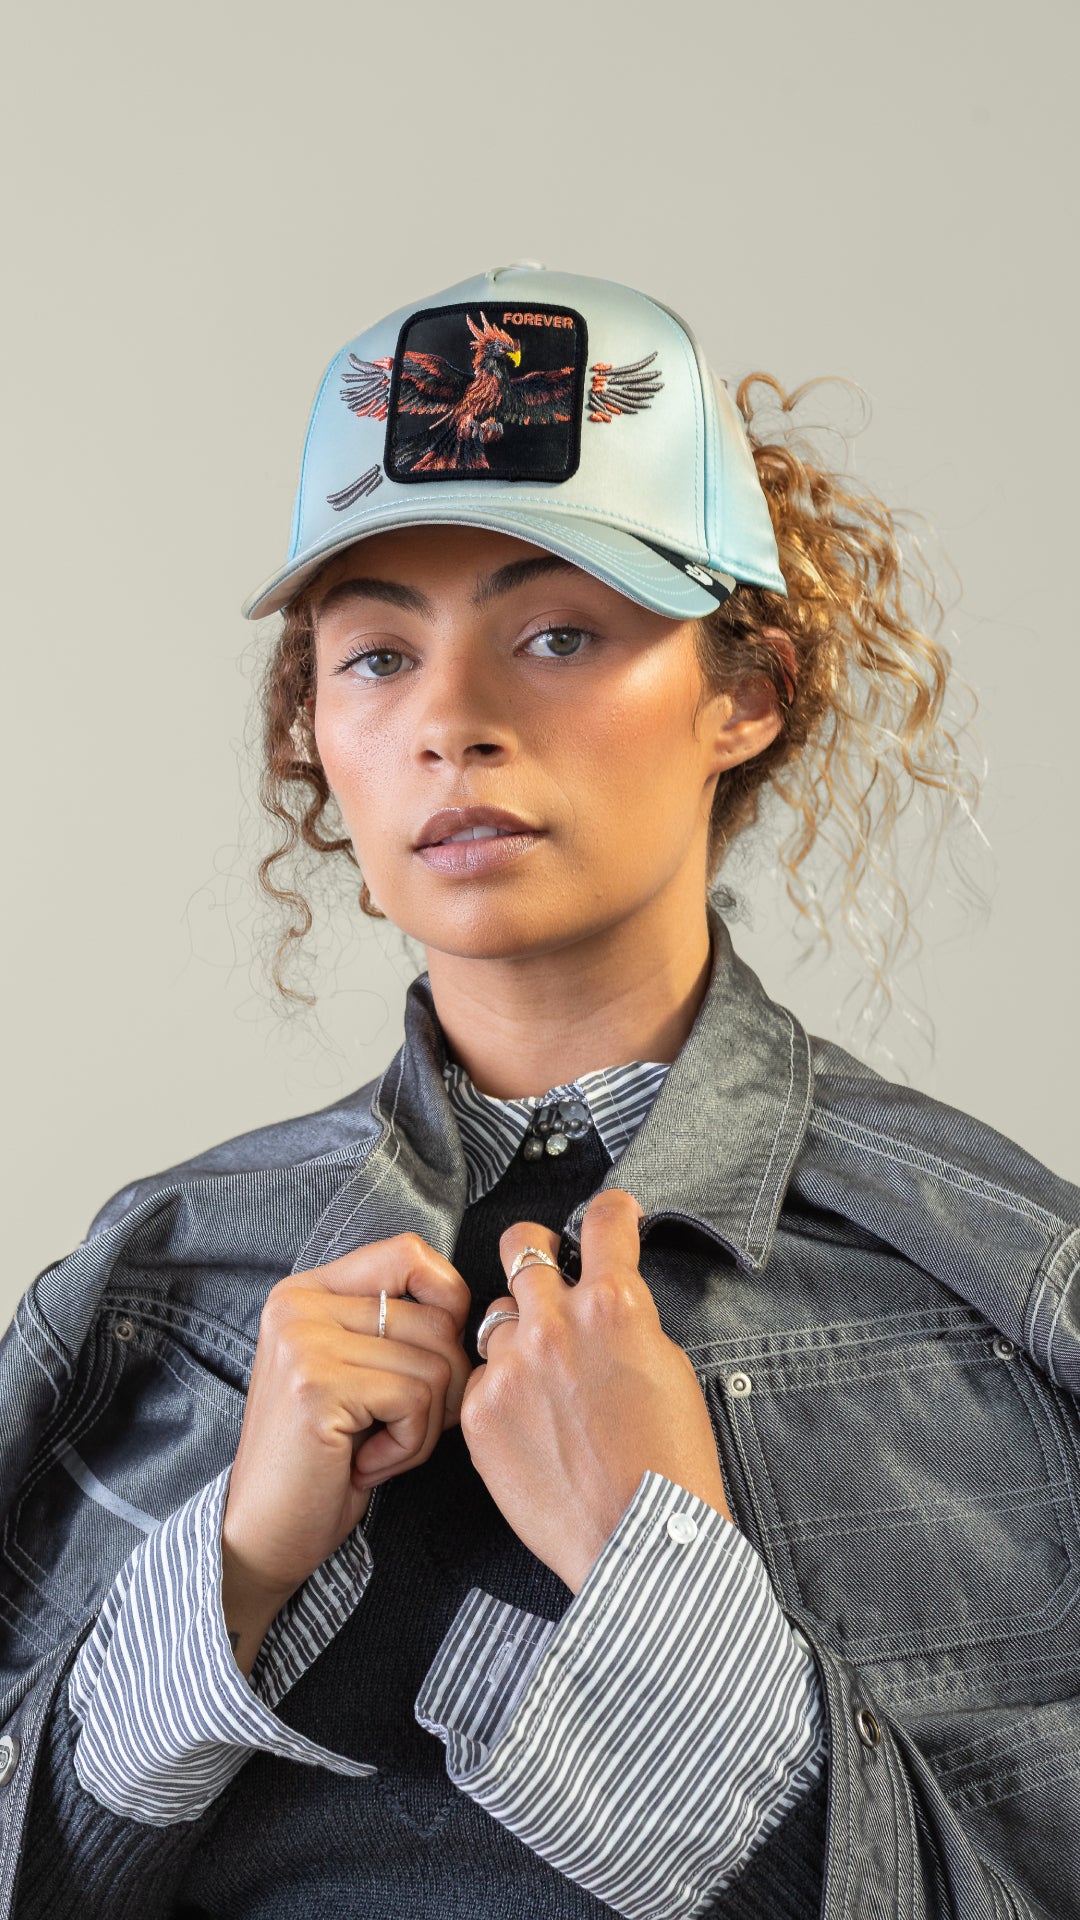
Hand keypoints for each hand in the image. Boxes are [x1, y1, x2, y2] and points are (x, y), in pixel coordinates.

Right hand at [222, 1235, 471, 1612]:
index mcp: (307, 1292)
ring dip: (425, 1424)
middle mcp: (298, 1304)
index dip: (448, 1299)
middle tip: (394, 1427)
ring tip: (373, 1447)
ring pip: (436, 1362)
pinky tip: (364, 1464)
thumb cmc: (326, 1459)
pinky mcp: (316, 1385)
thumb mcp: (360, 1373)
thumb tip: (484, 1314)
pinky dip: (409, 1446)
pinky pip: (417, 1399)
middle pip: (437, 1316)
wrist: (261, 1535)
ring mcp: (303, 1341)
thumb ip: (401, 1327)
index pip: (409, 1253)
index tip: (437, 1355)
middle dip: (442, 1386)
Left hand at [459, 1189, 733, 1593]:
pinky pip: (483, 1378)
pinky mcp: (480, 1411)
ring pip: (497, 1317)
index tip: (609, 1213)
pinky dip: (501, 1391)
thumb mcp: (668, 1368)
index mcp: (614, 1306)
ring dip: (518, 1334)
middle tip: (542, 1266)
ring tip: (543, 1379)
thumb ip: (627, 1322)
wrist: (639, 1541)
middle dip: (533, 1249)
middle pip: (520, 1245)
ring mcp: (511, 1366)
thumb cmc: (669, 1465)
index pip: (605, 1222)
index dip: (610, 1211)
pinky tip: (529, 1425)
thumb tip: (607, 1302)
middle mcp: (556, 1323)